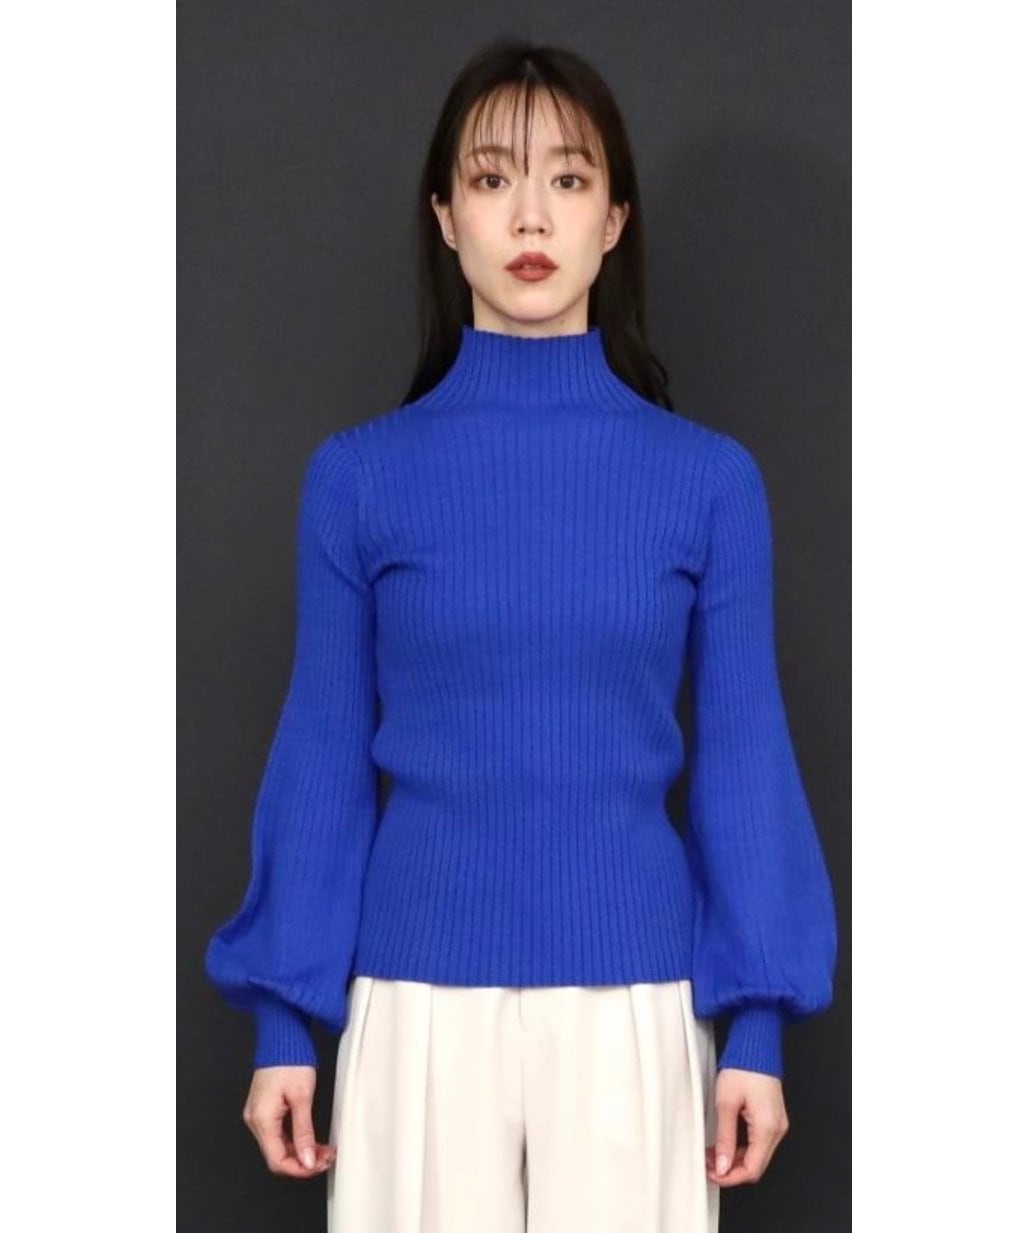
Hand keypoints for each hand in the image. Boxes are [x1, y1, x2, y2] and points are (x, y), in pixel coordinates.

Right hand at [242, 1065, 337, 1177]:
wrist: (282, 1037)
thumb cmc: (290, 1059)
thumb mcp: (302, 1097)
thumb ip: (304, 1132)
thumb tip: (307, 1160)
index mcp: (261, 1119)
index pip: (277, 1160)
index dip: (300, 1169)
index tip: (319, 1165)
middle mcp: (255, 1120)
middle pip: (277, 1155)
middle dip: (303, 1161)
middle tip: (326, 1157)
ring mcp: (258, 1114)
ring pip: (278, 1145)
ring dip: (300, 1151)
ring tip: (323, 1149)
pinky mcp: (264, 1108)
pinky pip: (278, 1133)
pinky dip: (294, 1139)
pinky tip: (310, 1139)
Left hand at [705, 1067, 788, 1186]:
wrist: (756, 1047)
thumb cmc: (744, 1067)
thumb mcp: (726, 1103)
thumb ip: (724, 1137)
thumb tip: (722, 1165)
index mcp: (767, 1128)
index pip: (752, 1169)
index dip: (730, 1177)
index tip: (713, 1174)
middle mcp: (777, 1129)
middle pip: (755, 1165)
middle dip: (731, 1169)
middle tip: (709, 1163)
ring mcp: (777, 1124)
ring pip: (757, 1156)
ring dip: (735, 1159)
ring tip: (713, 1153)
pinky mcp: (773, 1118)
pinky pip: (759, 1142)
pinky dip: (742, 1148)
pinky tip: (726, 1143)